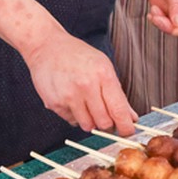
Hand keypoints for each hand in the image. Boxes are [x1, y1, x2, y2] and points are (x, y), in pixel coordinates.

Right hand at [22, 35, 138, 135]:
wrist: (46, 46)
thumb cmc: (77, 55)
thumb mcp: (103, 66)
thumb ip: (118, 94)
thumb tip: (131, 117)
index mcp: (103, 74)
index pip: (119, 110)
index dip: (126, 126)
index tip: (128, 131)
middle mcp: (86, 86)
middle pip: (104, 123)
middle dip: (108, 124)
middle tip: (105, 115)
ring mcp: (69, 96)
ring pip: (88, 126)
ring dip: (91, 120)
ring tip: (86, 104)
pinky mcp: (55, 104)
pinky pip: (72, 121)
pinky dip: (75, 115)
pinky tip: (71, 99)